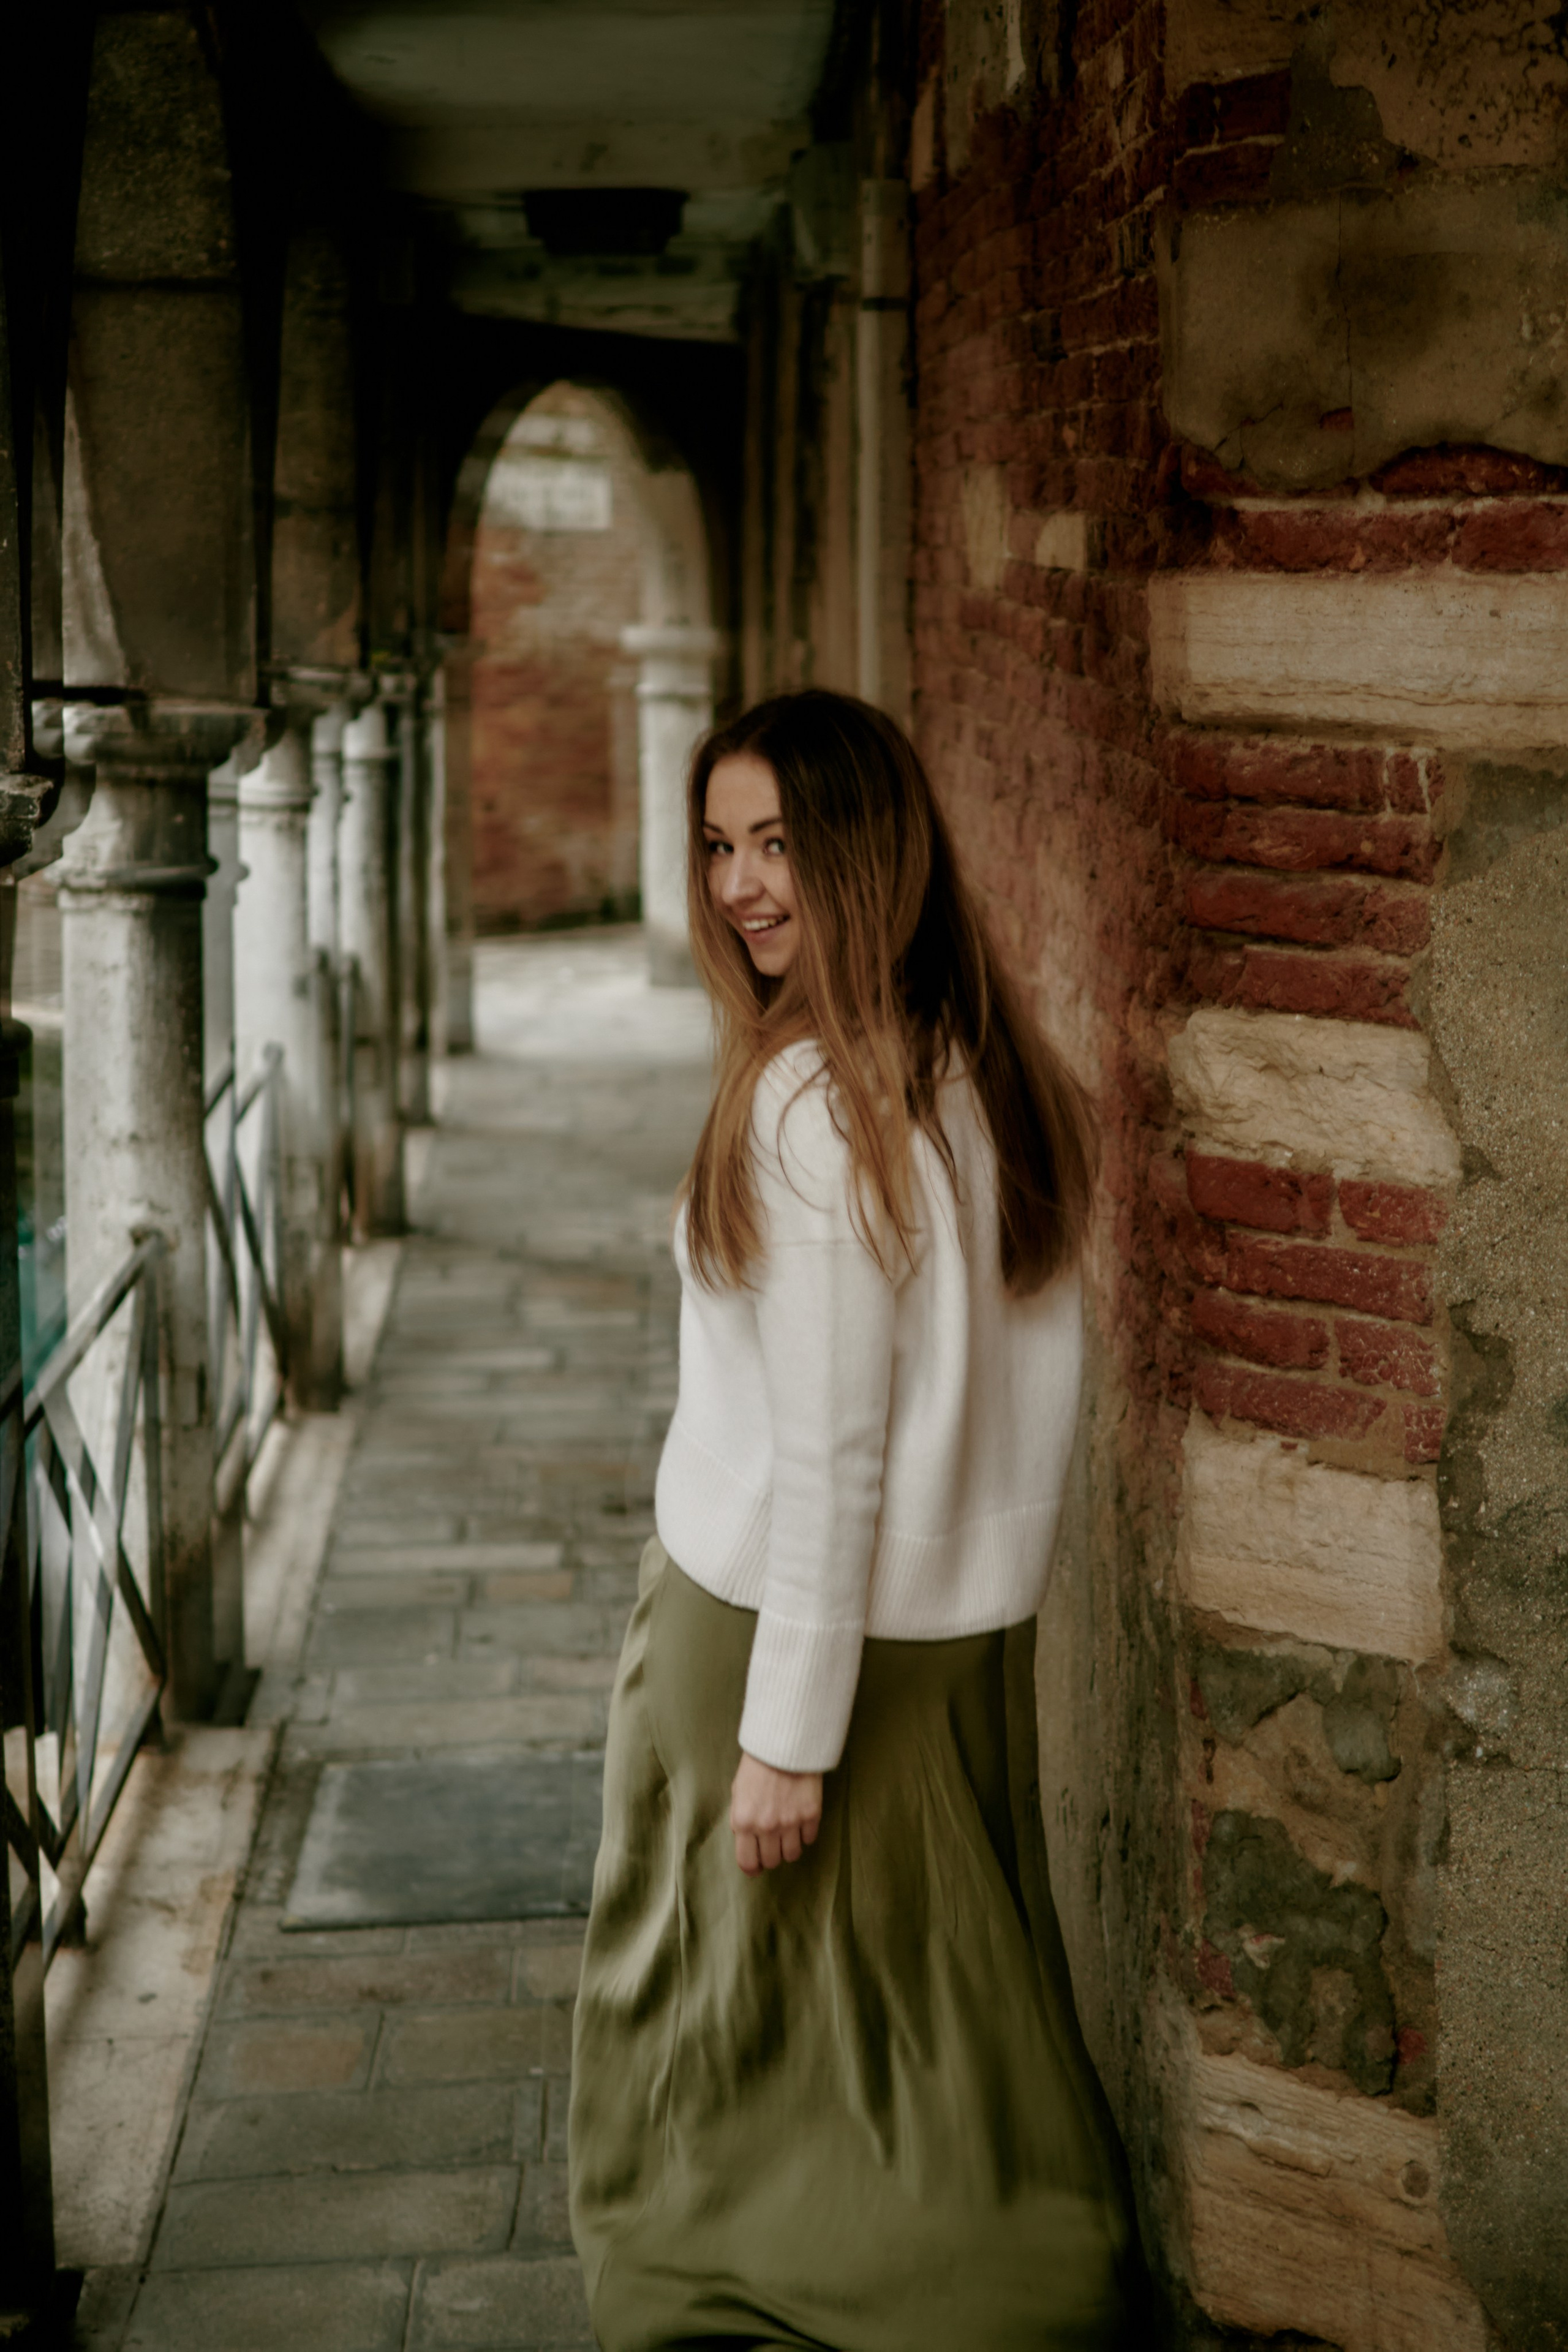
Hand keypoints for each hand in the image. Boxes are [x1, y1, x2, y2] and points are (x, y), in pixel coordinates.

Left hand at [729, 1752, 822, 1875]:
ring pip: (792, 1855)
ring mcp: (791, 1822)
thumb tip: (746, 1841)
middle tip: (773, 1845)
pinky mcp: (811, 1814)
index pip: (748, 1862)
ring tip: (788, 1834)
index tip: (757, 1867)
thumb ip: (741, 1820)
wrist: (784, 1742)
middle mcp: (767, 1827)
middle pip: (772, 1861)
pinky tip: (801, 1822)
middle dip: (771, 1856)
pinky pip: (809, 1839)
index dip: (752, 1868)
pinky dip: (805, 1834)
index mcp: (744, 1822)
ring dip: (789, 1848)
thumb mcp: (738, 1792)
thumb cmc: (757, 1765)